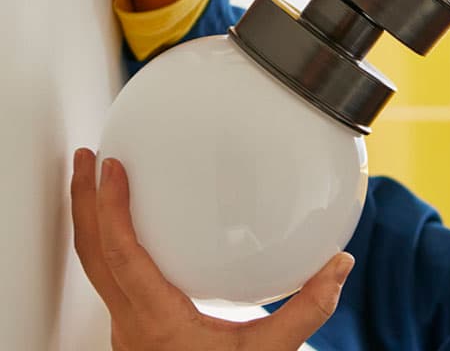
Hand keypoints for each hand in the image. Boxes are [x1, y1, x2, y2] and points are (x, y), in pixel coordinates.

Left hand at [71, 149, 353, 350]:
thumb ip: (304, 312)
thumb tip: (338, 265)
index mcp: (155, 320)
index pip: (122, 256)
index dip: (111, 209)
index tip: (112, 168)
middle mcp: (129, 320)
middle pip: (90, 253)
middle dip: (82, 201)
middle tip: (85, 156)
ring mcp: (125, 323)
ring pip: (92, 263)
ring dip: (88, 217)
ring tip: (93, 179)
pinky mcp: (131, 323)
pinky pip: (106, 272)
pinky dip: (105, 238)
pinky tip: (124, 222)